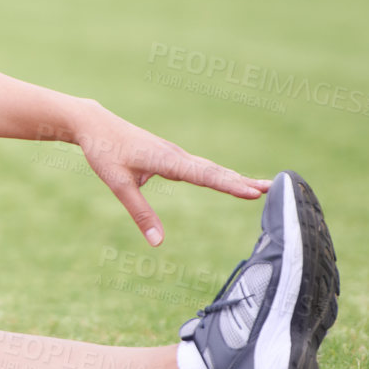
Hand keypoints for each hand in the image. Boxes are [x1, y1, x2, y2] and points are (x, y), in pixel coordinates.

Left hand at [70, 101, 269, 246]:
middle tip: (273, 188)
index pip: (204, 175)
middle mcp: (175, 155)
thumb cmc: (104, 153)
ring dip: (235, 178)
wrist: (94, 125)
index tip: (254, 192)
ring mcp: (174, 154)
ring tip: (261, 186)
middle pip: (215, 171)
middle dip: (243, 181)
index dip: (229, 185)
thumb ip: (140, 213)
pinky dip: (219, 174)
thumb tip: (157, 243)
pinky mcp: (170, 155)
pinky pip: (200, 166)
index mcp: (166, 160)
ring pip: (210, 168)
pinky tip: (229, 181)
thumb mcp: (118, 184)